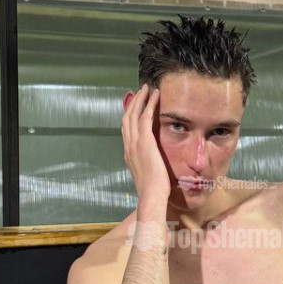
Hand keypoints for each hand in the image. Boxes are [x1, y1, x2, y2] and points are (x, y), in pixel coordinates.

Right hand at [122, 84, 171, 204]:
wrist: (151, 195)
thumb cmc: (152, 190)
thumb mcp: (146, 174)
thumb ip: (145, 165)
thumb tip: (150, 162)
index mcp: (128, 153)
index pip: (126, 128)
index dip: (129, 114)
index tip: (134, 104)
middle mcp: (128, 145)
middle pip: (127, 117)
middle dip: (134, 102)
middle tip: (141, 91)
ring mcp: (135, 143)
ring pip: (134, 113)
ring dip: (141, 98)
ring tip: (147, 88)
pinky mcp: (145, 141)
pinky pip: (146, 116)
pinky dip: (150, 104)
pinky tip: (156, 95)